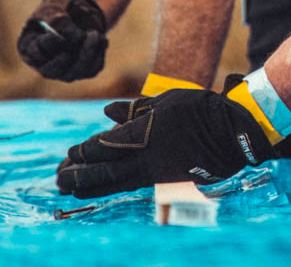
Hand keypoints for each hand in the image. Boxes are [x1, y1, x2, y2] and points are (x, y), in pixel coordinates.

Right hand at [16, 0, 107, 80]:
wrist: (79, 10)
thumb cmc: (60, 8)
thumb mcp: (54, 7)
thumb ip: (55, 19)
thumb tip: (66, 36)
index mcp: (28, 48)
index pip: (34, 53)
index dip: (49, 43)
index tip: (59, 33)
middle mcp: (43, 64)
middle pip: (52, 71)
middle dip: (68, 55)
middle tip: (80, 37)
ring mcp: (63, 70)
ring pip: (75, 72)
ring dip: (88, 52)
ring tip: (94, 33)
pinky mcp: (83, 70)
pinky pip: (93, 68)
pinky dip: (99, 51)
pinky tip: (99, 37)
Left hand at [56, 80, 273, 197]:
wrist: (233, 133)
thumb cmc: (200, 109)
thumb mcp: (167, 100)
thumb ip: (136, 109)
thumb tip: (108, 113)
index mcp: (145, 133)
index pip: (105, 147)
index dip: (84, 152)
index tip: (70, 153)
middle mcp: (146, 157)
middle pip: (104, 172)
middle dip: (78, 176)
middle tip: (58, 179)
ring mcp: (156, 172)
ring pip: (115, 183)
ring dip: (90, 187)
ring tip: (69, 190)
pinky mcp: (165, 180)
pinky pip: (131, 183)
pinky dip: (112, 185)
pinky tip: (101, 186)